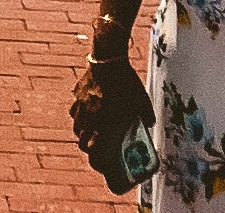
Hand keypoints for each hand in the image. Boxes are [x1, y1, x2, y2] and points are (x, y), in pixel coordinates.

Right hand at [68, 49, 151, 183]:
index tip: (101, 164)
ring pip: (76, 125)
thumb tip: (149, 124)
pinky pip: (74, 108)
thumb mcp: (143, 102)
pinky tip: (86, 110)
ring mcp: (82, 105)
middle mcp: (91, 118)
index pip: (94, 151)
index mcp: (105, 125)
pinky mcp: (77, 92)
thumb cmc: (127, 83)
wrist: (109, 59)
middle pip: (81, 141)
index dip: (96, 161)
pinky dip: (78, 113)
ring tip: (89, 130)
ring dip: (82, 131)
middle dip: (87, 147)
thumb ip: (146, 117)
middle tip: (94, 147)